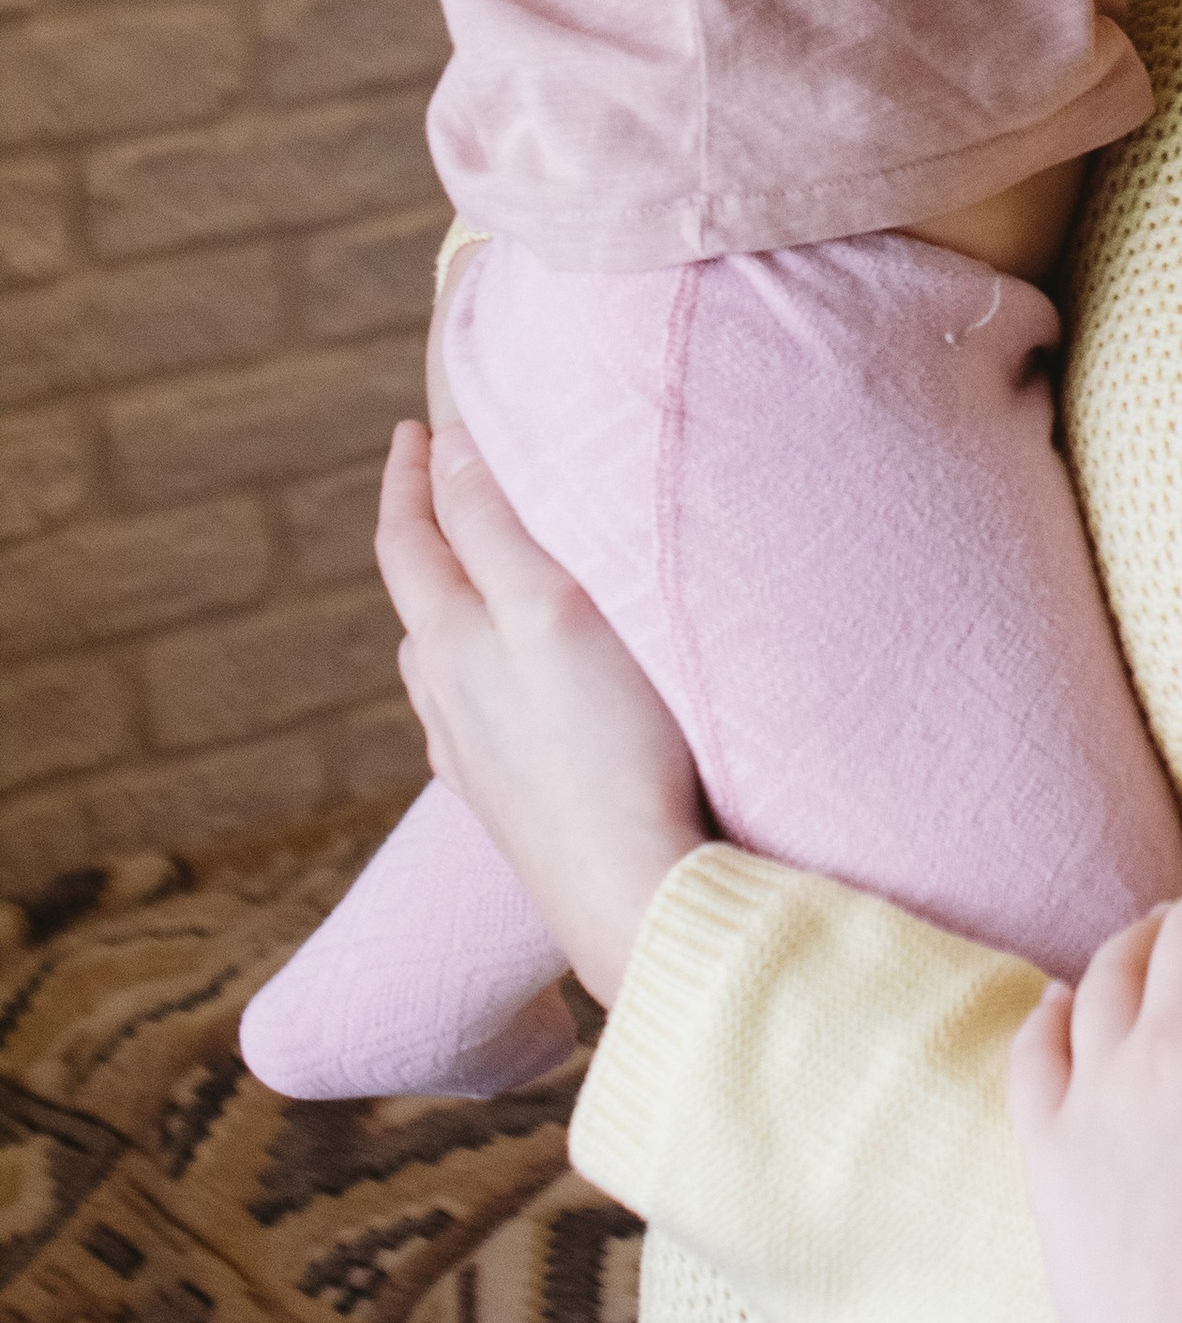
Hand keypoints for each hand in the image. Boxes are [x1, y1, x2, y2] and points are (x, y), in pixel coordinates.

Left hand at [375, 417, 709, 1004]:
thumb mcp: (551, 609)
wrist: (633, 894)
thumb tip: (448, 450)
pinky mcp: (510, 808)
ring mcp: (473, 762)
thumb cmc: (606, 747)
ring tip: (481, 587)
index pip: (408, 540)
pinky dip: (480, 682)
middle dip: (429, 538)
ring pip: (441, 668)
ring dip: (452, 613)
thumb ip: (493, 529)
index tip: (415, 428)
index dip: (410, 478)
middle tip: (449, 489)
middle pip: (418, 601)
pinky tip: (507, 700)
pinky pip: (474, 724)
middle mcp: (445, 701)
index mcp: (449, 642)